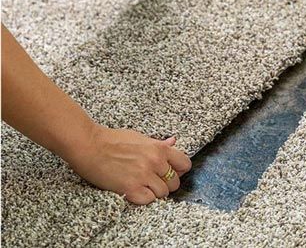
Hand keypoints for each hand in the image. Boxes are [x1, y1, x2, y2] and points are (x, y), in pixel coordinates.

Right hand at [67, 126, 191, 204]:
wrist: (89, 146)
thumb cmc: (112, 140)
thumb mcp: (139, 137)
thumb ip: (158, 144)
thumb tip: (173, 142)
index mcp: (159, 148)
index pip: (184, 164)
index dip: (179, 170)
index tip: (170, 172)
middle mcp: (154, 162)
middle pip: (175, 182)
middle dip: (166, 183)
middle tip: (153, 181)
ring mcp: (143, 176)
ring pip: (163, 193)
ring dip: (154, 192)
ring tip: (142, 185)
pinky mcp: (130, 189)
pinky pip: (148, 200)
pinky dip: (143, 198)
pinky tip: (135, 190)